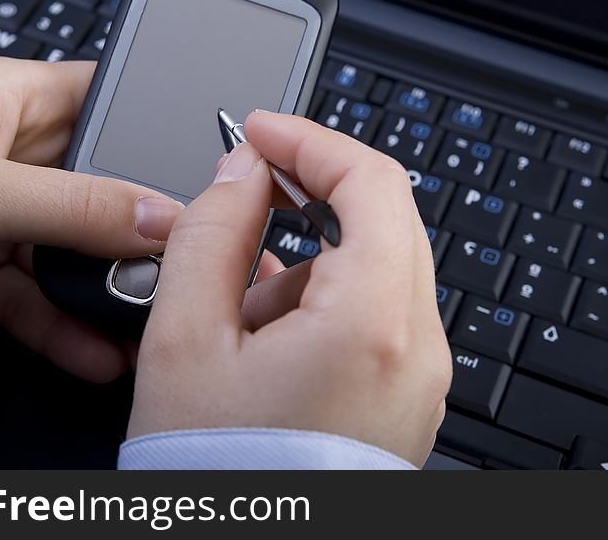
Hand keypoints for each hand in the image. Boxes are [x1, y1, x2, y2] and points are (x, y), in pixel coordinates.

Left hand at [0, 58, 184, 381]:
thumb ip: (70, 206)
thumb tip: (158, 217)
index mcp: (19, 102)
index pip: (117, 104)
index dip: (164, 134)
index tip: (210, 181)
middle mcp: (17, 159)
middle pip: (105, 193)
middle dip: (144, 233)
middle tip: (185, 269)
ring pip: (74, 256)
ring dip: (107, 292)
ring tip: (146, 324)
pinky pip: (36, 302)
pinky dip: (63, 330)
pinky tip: (93, 352)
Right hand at [128, 110, 449, 465]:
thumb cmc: (221, 478)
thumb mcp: (185, 341)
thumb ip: (211, 232)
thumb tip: (241, 172)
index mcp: (374, 325)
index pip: (371, 182)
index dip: (311, 140)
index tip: (261, 129)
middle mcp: (419, 350)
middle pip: (381, 219)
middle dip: (308, 199)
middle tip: (244, 198)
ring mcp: (422, 376)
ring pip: (374, 267)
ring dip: (307, 262)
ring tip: (239, 319)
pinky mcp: (408, 396)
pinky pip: (376, 314)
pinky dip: (322, 303)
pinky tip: (267, 343)